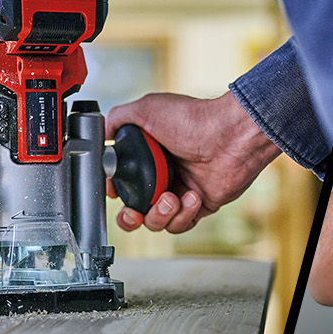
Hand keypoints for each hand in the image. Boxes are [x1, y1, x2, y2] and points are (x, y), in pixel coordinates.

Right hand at [105, 92, 279, 233]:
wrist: (230, 136)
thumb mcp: (145, 109)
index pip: (122, 184)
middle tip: (134, 213)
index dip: (116, 192)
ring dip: (159, 214)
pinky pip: (181, 224)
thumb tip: (102, 133)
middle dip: (130, 217)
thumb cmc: (193, 119)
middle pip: (135, 210)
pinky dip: (183, 215)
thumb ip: (117, 119)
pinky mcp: (198, 205)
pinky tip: (192, 196)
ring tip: (171, 198)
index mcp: (147, 156)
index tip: (114, 192)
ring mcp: (180, 191)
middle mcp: (162, 175)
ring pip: (156, 222)